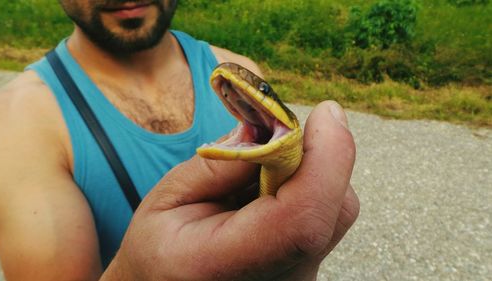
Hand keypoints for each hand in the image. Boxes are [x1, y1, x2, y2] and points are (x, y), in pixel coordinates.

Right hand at [102, 101, 358, 280]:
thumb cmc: (159, 250)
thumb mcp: (167, 200)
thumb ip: (218, 164)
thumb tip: (269, 127)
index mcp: (225, 267)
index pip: (302, 219)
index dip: (327, 159)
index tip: (326, 111)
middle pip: (333, 210)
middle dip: (319, 153)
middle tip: (280, 129)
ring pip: (336, 212)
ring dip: (311, 170)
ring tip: (261, 166)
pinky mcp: (305, 271)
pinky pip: (326, 219)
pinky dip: (306, 188)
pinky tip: (268, 189)